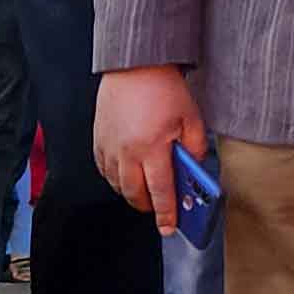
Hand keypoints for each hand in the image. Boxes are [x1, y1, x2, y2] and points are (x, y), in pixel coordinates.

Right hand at [94, 66, 209, 230]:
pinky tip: (127, 173)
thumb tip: (194, 170)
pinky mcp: (98, 139)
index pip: (160, 191)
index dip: (165, 213)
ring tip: (145, 189)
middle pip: (134, 193)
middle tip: (158, 209)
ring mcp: (109, 146)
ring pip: (116, 184)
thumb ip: (195, 148)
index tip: (168, 228)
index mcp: (152, 148)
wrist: (134, 65)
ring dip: (131, 192)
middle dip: (147, 206)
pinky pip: (104, 169)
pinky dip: (116, 178)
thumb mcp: (191, 118)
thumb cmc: (164, 89)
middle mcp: (126, 151)